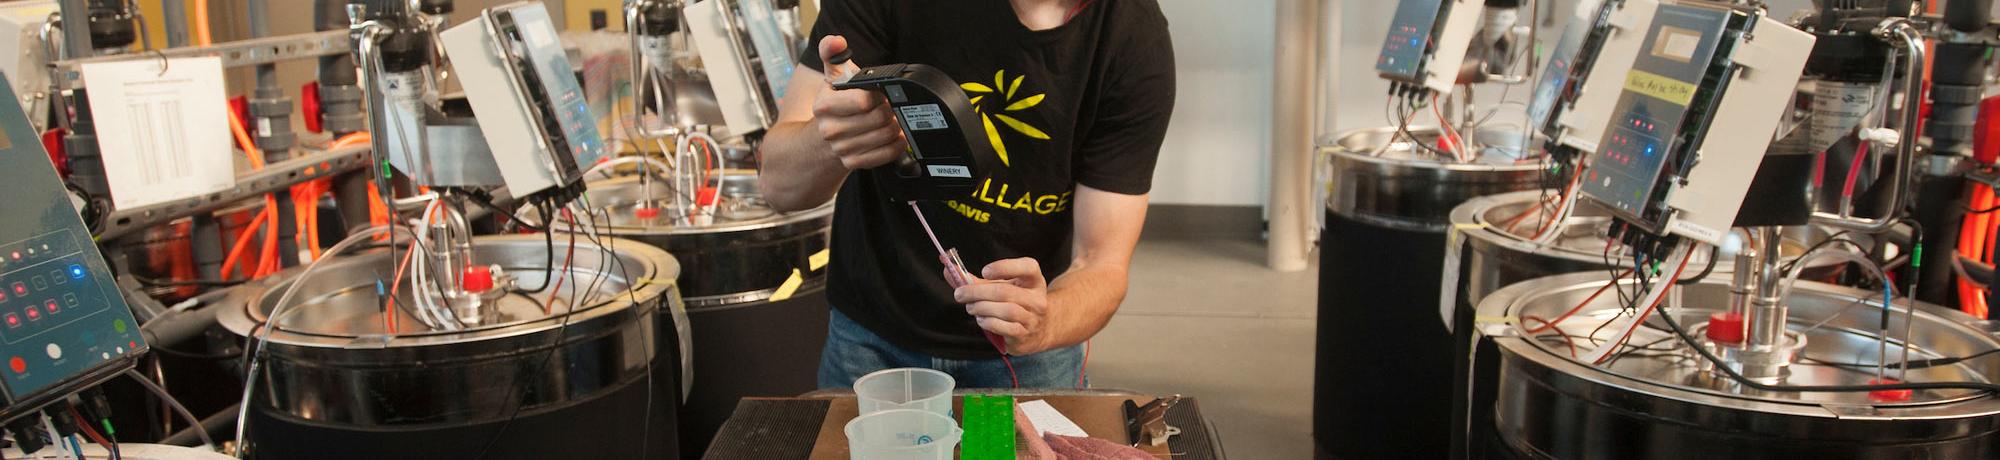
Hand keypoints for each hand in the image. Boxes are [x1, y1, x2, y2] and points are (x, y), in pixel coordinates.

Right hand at [813, 35, 905, 170]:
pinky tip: (895, 136)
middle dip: (890, 110)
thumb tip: (835, 41)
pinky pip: (886, 154)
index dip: (879, 95)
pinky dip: (897, 144)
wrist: (821, 137)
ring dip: (896, 126)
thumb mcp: (831, 77)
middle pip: (879, 118)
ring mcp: (841, 149)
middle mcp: (829, 129)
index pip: (864, 101)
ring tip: (891, 119)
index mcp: (823, 105)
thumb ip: (832, 54)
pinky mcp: (852, 163)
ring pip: (886, 135)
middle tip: (889, 106)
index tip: (880, 93)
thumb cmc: (834, 104)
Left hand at [947, 257, 1055, 354]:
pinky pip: (1004, 327)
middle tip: (960, 294)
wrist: (1039, 330)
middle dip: (978, 292)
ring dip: (981, 308)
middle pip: (1006, 291)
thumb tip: (948, 269)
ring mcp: (1032, 318)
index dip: (1005, 267)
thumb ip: (975, 279)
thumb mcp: (1001, 287)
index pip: (1028, 267)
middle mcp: (1037, 298)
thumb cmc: (1014, 303)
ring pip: (1005, 310)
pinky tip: (981, 319)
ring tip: (971, 307)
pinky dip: (988, 322)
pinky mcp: (1024, 335)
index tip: (984, 271)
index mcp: (1034, 280)